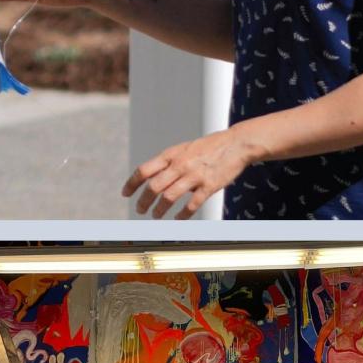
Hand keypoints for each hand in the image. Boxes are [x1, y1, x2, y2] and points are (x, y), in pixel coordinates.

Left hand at [125, 126, 264, 218]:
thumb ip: (170, 162)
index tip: (126, 194)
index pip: (144, 170)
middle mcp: (180, 165)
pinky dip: (182, 214)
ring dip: (159, 210)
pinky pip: (192, 205)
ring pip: (169, 197)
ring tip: (156, 216)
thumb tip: (155, 178)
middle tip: (140, 210)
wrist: (236, 144)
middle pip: (153, 186)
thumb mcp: (185, 149)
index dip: (132, 184)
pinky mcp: (209, 185)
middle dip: (143, 201)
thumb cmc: (210, 147)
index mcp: (171, 155)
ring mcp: (194, 175)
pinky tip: (178, 218)